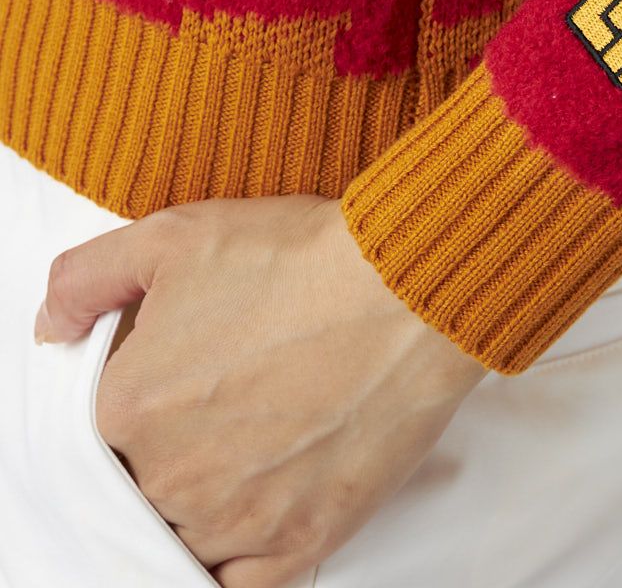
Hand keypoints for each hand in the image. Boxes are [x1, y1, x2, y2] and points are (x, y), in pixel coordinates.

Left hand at [33, 194, 487, 587]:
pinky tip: (254, 513)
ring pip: (188, 535)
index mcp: (128, 407)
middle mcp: (172, 476)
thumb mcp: (175, 235)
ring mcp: (238, 518)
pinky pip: (239, 585)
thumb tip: (51, 332)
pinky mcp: (301, 541)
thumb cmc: (299, 259)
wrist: (404, 290)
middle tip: (228, 399)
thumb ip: (87, 279)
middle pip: (145, 484)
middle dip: (176, 446)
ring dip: (208, 499)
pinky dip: (237, 560)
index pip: (103, 430)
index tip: (182, 378)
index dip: (142, 399)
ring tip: (253, 443)